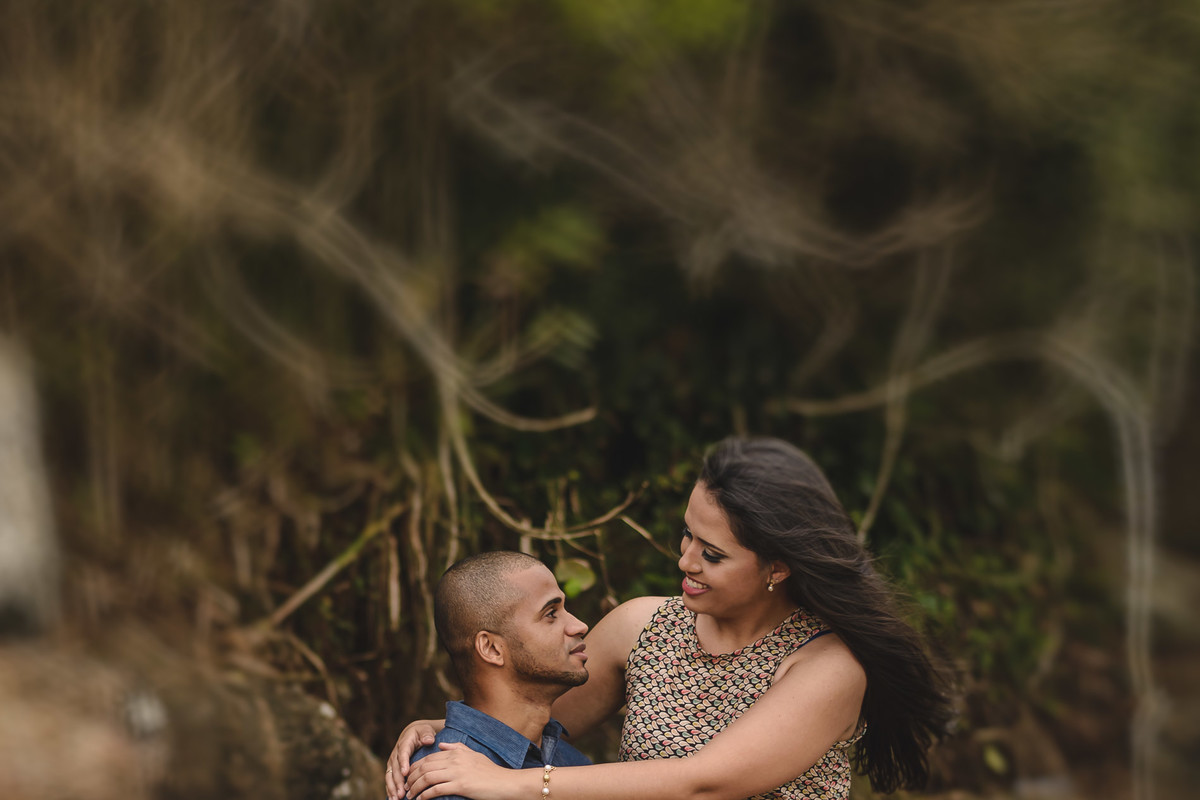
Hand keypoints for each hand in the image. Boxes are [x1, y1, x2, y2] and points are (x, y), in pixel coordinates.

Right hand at [385, 718, 444, 799]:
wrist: (413, 733)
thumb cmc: (422, 733)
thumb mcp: (425, 730)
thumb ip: (427, 735)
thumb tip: (429, 740)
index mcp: (404, 743)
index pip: (403, 754)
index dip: (403, 763)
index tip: (405, 773)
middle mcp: (396, 753)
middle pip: (395, 768)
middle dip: (398, 781)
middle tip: (401, 792)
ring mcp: (393, 762)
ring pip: (390, 775)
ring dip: (392, 787)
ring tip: (396, 798)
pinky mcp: (392, 768)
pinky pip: (389, 779)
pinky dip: (390, 789)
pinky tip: (392, 798)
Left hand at [405, 742, 524, 799]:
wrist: (504, 782)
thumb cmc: (489, 771)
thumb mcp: (474, 755)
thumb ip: (457, 748)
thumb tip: (441, 744)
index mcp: (456, 752)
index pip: (429, 758)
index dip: (415, 767)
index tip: (408, 776)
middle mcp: (455, 760)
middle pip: (425, 767)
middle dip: (411, 778)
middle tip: (405, 787)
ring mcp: (457, 772)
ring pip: (427, 778)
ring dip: (415, 788)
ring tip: (410, 795)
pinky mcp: (460, 786)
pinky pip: (436, 790)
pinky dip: (425, 795)